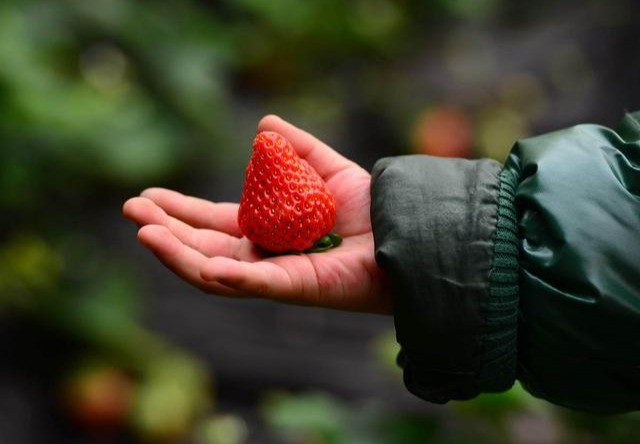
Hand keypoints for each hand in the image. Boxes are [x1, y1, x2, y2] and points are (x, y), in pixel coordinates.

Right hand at [123, 115, 390, 313]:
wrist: (405, 230)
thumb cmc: (371, 207)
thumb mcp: (327, 169)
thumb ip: (297, 148)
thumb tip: (264, 123)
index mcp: (266, 230)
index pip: (212, 224)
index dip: (179, 212)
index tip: (146, 197)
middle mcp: (264, 255)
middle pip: (203, 249)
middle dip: (166, 232)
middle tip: (132, 211)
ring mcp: (275, 276)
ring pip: (215, 273)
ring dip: (178, 255)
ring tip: (145, 231)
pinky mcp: (296, 288)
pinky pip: (255, 285)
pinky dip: (228, 277)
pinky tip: (201, 264)